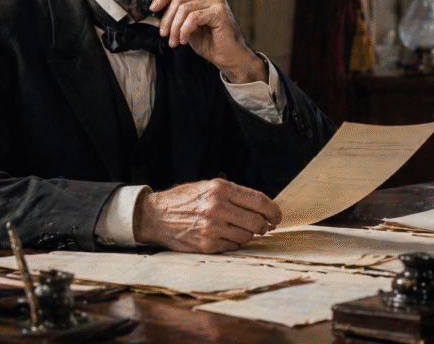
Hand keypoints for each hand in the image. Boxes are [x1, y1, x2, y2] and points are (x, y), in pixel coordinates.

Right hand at [133, 179, 281, 252]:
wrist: (156, 216)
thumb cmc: (185, 200)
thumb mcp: (208, 186)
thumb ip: (234, 194)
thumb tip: (263, 208)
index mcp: (220, 188)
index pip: (259, 201)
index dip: (273, 211)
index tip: (277, 217)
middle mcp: (217, 207)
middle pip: (257, 222)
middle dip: (264, 226)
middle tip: (263, 227)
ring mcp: (212, 228)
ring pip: (247, 237)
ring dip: (247, 235)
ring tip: (237, 229)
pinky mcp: (207, 245)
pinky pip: (233, 247)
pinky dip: (234, 243)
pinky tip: (224, 236)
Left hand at [150, 0, 265, 83]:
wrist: (230, 58)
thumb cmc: (210, 42)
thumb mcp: (188, 25)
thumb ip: (177, 13)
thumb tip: (155, 7)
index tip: (152, 10)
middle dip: (167, 18)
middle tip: (164, 35)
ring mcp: (217, 0)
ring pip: (184, 8)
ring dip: (175, 28)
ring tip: (174, 41)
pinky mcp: (220, 11)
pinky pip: (193, 17)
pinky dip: (184, 30)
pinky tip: (184, 41)